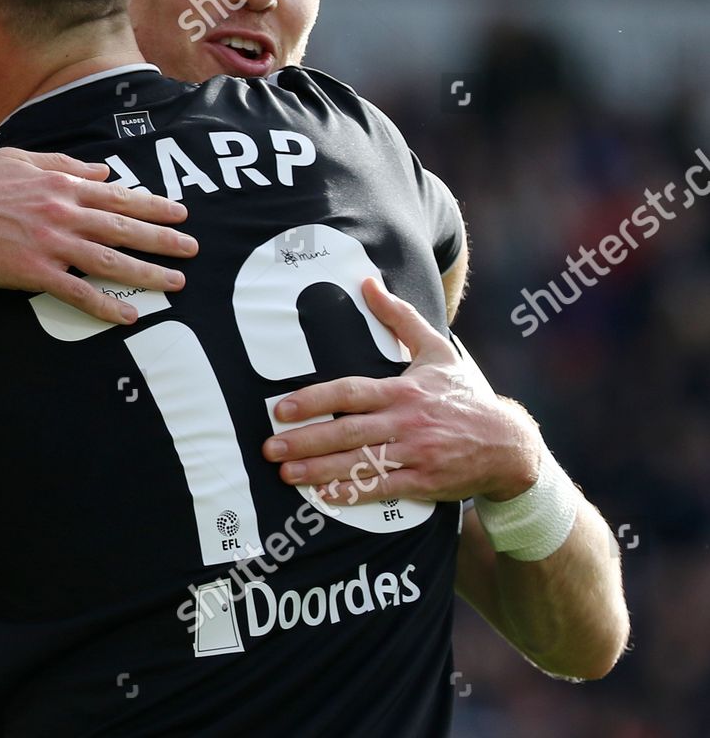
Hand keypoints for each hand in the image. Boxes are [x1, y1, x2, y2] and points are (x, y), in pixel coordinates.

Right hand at [0, 147, 196, 323]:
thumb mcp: (19, 159)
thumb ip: (63, 163)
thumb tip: (103, 170)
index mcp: (62, 184)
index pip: (119, 195)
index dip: (154, 205)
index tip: (181, 213)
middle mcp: (64, 212)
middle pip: (125, 227)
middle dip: (164, 239)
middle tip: (193, 249)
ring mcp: (51, 243)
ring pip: (111, 260)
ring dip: (147, 273)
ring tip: (175, 283)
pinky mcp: (35, 272)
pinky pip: (79, 292)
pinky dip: (106, 304)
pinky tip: (128, 314)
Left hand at [261, 277, 543, 503]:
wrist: (510, 444)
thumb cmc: (465, 395)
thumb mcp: (437, 350)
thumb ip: (400, 317)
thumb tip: (368, 283)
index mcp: (403, 390)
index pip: (350, 393)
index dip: (313, 400)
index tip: (281, 409)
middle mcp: (407, 422)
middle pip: (348, 432)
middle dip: (306, 440)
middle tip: (270, 447)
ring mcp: (417, 454)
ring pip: (361, 463)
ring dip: (320, 470)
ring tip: (286, 474)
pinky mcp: (426, 482)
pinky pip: (384, 488)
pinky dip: (354, 493)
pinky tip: (326, 495)